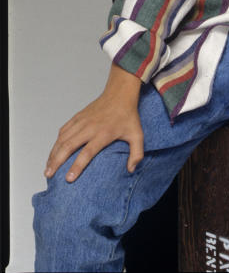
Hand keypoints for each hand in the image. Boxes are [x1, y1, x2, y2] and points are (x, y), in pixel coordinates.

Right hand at [44, 65, 143, 181]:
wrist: (120, 94)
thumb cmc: (128, 115)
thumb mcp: (137, 134)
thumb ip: (136, 153)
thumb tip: (131, 170)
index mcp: (103, 133)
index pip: (87, 152)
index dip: (77, 166)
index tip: (68, 178)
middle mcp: (89, 128)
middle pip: (69, 146)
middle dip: (57, 162)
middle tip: (49, 175)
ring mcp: (81, 121)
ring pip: (62, 139)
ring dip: (53, 154)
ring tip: (47, 167)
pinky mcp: (77, 117)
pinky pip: (63, 131)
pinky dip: (56, 142)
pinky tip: (53, 152)